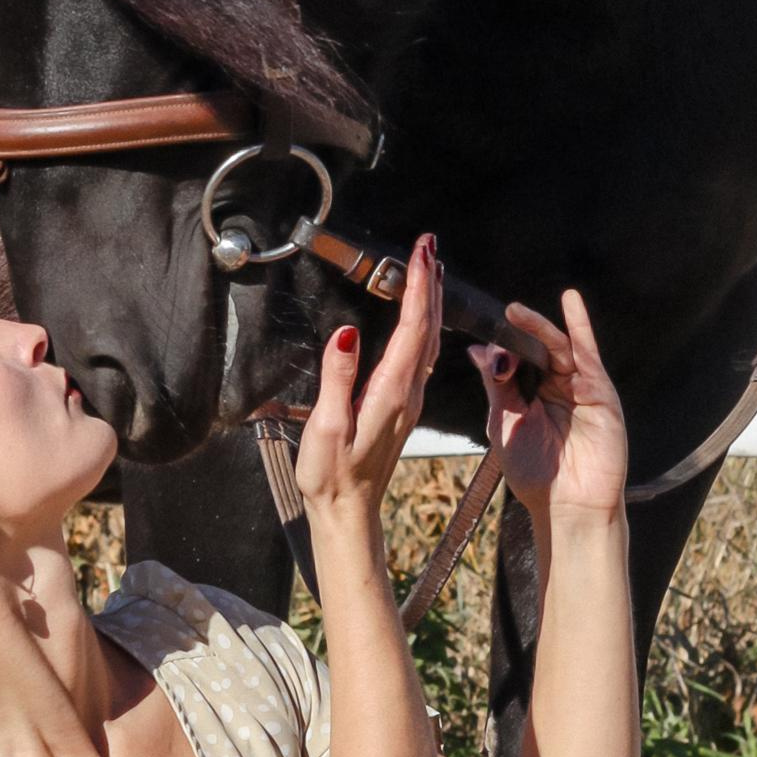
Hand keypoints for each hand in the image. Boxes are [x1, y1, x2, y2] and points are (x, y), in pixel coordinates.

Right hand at [295, 236, 440, 524]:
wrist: (348, 511)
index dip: (418, 285)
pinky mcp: (403, 405)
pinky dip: (424, 324)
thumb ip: (337, 378)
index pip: (412, 327)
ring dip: (431, 301)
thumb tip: (346, 332)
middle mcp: (408, 391)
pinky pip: (421, 354)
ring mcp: (409, 399)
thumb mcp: (325, 426)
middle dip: (430, 283)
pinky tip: (421, 316)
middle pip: (429, 327)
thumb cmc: (331, 474)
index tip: (420, 251)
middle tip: (429, 245)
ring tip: (429, 269)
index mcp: (391, 391)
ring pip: (430, 339)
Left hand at [471, 288, 627, 517]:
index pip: (514, 358)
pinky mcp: (600, 392)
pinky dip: (580, 327)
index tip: (477, 329)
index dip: (499, 345)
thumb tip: (477, 349)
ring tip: (515, 311)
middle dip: (517, 332)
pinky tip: (571, 302)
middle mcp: (554, 387)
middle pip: (535, 349)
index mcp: (529, 395)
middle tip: (498, 315)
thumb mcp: (505, 422)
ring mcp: (579, 388)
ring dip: (538, 327)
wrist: (566, 507)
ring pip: (558, 348)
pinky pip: (589, 355)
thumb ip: (496, 384)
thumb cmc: (534, 473)